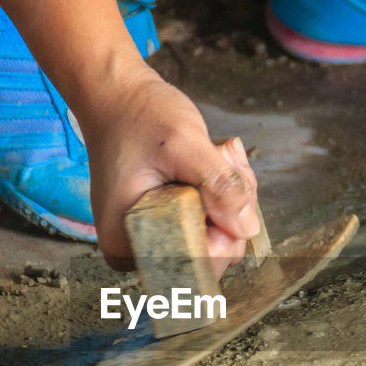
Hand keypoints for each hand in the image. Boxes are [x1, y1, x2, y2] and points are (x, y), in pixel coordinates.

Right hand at [76, 64, 259, 275]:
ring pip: (219, 239)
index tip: (224, 180)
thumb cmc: (137, 117)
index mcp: (127, 244)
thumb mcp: (183, 144)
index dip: (224, 232)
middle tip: (224, 160)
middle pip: (212, 256)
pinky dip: (224, 196)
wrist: (118, 99)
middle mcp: (138, 252)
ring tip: (218, 155)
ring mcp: (157, 240)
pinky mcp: (172, 226)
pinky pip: (213, 225)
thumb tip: (246, 228)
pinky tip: (216, 163)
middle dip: (231, 210)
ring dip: (232, 198)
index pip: (194, 265)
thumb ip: (218, 185)